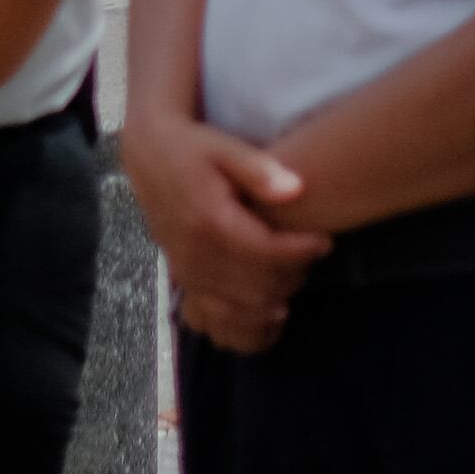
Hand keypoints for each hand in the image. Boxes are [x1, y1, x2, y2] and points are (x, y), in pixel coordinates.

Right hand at [123, 112, 327, 356]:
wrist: (150, 158)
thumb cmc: (193, 149)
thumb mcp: (225, 147)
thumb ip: (260, 169)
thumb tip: (296, 190)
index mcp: (209, 221)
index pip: (265, 252)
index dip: (301, 251)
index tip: (324, 241)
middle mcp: (196, 254)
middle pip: (257, 286)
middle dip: (292, 275)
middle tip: (311, 255)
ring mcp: (187, 273)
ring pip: (239, 309)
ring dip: (274, 302)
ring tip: (295, 279)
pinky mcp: (184, 282)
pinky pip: (216, 320)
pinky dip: (246, 327)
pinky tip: (270, 315)